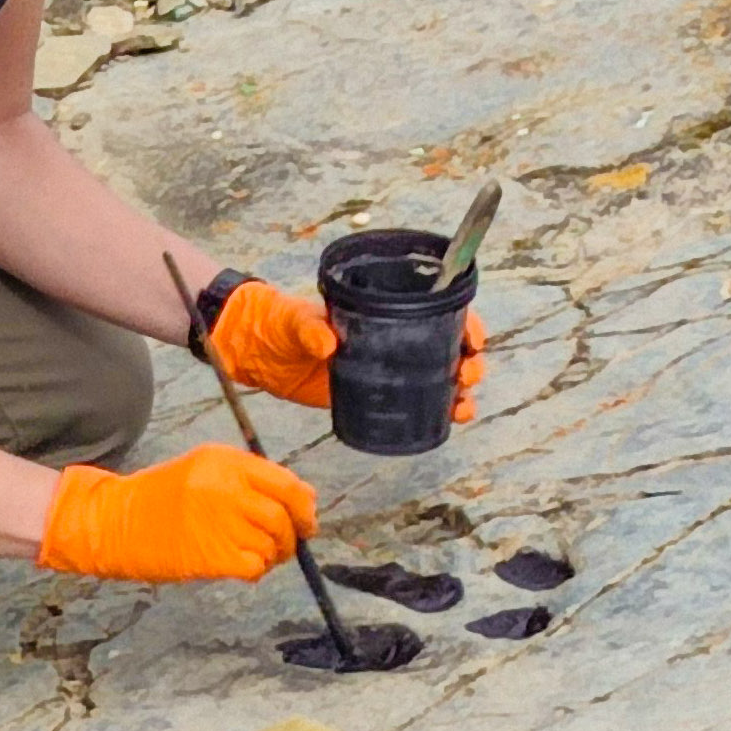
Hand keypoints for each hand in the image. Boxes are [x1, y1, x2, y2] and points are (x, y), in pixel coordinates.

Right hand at [34, 445, 318, 582]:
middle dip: (294, 536)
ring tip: (253, 554)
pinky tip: (242, 567)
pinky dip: (256, 571)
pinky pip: (255, 567)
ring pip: (273, 544)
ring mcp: (219, 522)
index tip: (306, 520)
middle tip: (286, 546)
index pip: (287, 484)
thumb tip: (305, 500)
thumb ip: (252, 479)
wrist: (116, 522)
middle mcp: (226, 488)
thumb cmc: (164, 497)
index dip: (304, 506)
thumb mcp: (205, 470)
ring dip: (272, 555)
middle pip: (284, 517)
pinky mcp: (210, 556)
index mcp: (226, 462)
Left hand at [202, 277, 489, 419]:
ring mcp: (387, 367)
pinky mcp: (374, 393)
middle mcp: (393, 337)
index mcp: (384, 310)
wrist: (258, 351)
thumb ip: (310, 328)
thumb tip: (326, 344)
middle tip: (467, 375)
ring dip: (461, 390)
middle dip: (470, 362)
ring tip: (464, 405)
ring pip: (440, 376)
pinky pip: (416, 402)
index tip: (472, 340)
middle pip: (449, 346)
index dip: (464, 323)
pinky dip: (438, 410)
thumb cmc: (279, 322)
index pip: (437, 310)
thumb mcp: (295, 319)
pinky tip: (451, 419)